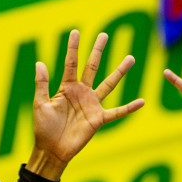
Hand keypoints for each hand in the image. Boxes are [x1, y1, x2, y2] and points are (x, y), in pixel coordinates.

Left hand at [29, 30, 144, 178]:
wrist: (52, 150)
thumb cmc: (44, 128)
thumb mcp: (40, 104)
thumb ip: (42, 84)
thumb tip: (40, 63)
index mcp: (66, 87)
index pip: (71, 63)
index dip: (73, 48)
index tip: (76, 31)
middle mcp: (82, 92)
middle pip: (92, 67)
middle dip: (98, 51)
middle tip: (104, 35)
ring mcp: (92, 105)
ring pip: (109, 84)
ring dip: (119, 71)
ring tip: (130, 58)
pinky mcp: (99, 119)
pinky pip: (117, 112)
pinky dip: (129, 108)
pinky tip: (142, 102)